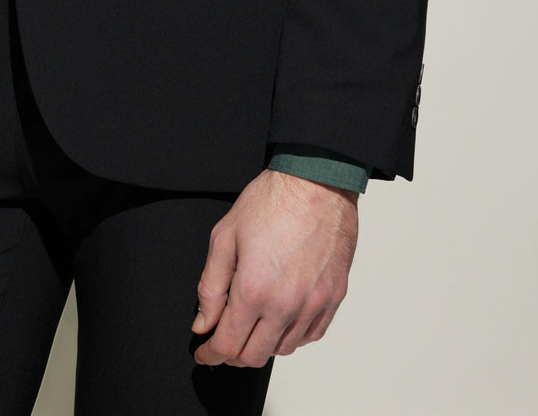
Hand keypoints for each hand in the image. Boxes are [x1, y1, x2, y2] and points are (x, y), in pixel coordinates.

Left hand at [191, 168, 357, 366]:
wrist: (317, 181)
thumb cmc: (272, 201)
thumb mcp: (225, 235)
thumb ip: (210, 286)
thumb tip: (203, 322)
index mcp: (254, 290)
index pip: (228, 345)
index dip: (210, 354)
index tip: (204, 352)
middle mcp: (285, 305)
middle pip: (255, 356)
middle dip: (233, 354)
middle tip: (224, 338)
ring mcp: (313, 304)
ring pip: (284, 349)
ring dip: (263, 345)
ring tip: (252, 325)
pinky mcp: (334, 297)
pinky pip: (311, 335)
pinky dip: (293, 336)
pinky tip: (281, 319)